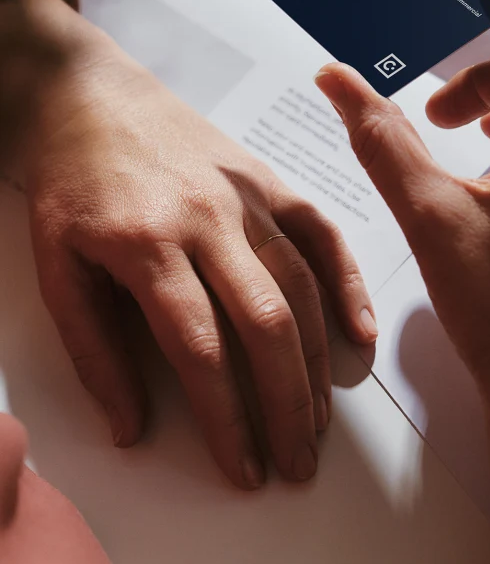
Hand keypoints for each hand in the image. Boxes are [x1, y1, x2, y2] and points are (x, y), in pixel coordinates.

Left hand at [17, 0, 376, 488]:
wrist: (88, 96)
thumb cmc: (70, 183)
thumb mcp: (56, 266)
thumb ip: (92, 350)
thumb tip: (131, 427)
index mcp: (147, 244)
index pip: (200, 349)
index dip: (228, 419)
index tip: (244, 468)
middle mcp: (209, 219)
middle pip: (266, 322)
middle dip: (288, 404)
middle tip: (299, 462)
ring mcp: (247, 195)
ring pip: (300, 284)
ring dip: (317, 361)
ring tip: (320, 421)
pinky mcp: (267, 179)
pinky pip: (321, 231)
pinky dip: (348, 282)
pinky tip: (360, 331)